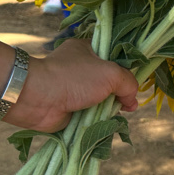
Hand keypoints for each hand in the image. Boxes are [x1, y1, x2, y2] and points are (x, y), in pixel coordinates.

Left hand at [3, 39, 138, 131]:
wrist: (38, 98)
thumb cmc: (74, 78)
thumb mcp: (111, 73)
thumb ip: (128, 83)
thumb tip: (132, 101)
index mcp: (88, 50)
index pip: (114, 57)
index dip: (127, 70)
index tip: (134, 83)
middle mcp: (81, 68)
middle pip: (110, 81)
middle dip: (120, 94)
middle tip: (128, 104)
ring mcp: (75, 90)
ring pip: (101, 100)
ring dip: (110, 109)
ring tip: (118, 114)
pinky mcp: (70, 109)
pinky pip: (91, 115)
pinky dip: (99, 121)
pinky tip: (106, 124)